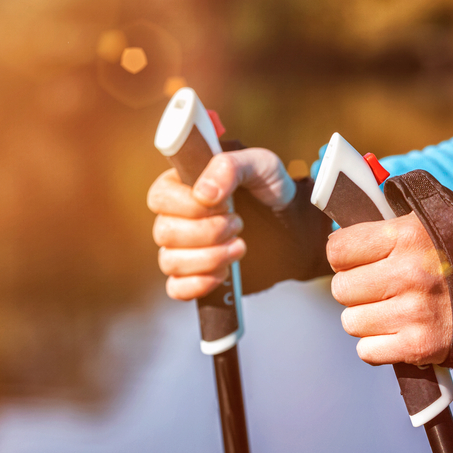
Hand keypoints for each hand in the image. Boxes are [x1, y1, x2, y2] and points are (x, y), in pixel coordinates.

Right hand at [147, 148, 294, 299]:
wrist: (293, 223)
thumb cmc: (271, 187)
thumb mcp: (260, 164)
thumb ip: (230, 167)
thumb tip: (202, 193)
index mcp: (183, 184)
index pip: (159, 197)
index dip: (189, 205)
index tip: (225, 203)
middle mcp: (176, 217)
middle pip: (164, 232)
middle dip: (207, 232)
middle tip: (239, 224)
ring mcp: (183, 249)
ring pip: (169, 262)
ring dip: (209, 257)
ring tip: (240, 247)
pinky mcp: (195, 275)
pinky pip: (176, 288)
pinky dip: (198, 284)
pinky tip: (224, 273)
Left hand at [327, 212, 452, 365]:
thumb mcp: (433, 219)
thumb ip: (387, 219)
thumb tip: (340, 225)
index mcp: (407, 235)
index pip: (337, 249)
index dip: (344, 256)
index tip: (356, 261)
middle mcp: (408, 272)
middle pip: (341, 288)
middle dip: (357, 289)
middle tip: (380, 287)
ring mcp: (414, 312)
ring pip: (352, 322)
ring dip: (367, 319)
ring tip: (393, 310)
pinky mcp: (420, 346)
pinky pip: (368, 351)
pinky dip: (379, 346)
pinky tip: (399, 332)